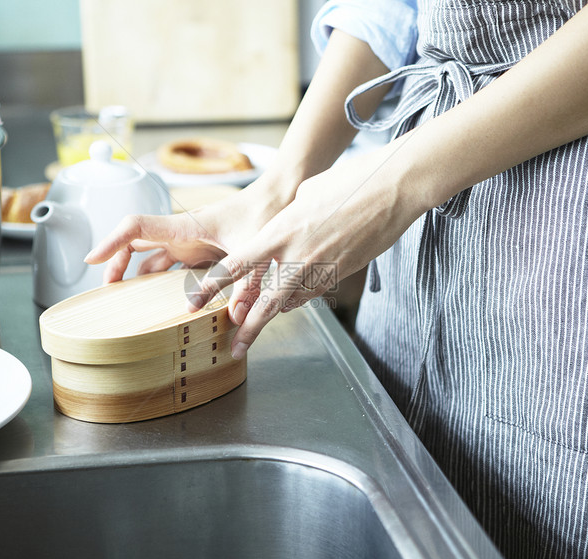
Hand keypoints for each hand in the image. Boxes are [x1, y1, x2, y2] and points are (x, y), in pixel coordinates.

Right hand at [83, 170, 299, 281]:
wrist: (279, 197)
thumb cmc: (264, 213)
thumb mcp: (254, 251)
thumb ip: (246, 284)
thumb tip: (237, 318)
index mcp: (185, 226)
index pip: (135, 228)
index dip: (110, 242)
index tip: (91, 259)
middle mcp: (181, 233)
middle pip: (134, 243)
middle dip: (115, 264)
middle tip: (107, 290)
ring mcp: (189, 241)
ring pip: (150, 256)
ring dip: (136, 274)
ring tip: (127, 300)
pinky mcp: (200, 250)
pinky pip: (170, 264)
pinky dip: (159, 279)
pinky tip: (160, 298)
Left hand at [189, 141, 429, 359]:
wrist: (392, 189)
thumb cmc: (350, 181)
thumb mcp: (307, 193)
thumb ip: (289, 215)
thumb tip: (284, 224)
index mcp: (280, 231)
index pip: (237, 265)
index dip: (212, 287)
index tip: (195, 303)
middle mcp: (298, 255)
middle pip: (264, 302)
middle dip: (247, 330)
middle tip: (234, 347)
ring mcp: (322, 268)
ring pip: (291, 301)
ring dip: (273, 315)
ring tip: (255, 328)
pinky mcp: (342, 273)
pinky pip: (313, 293)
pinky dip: (298, 300)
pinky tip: (289, 302)